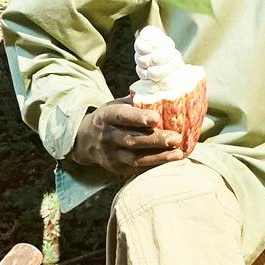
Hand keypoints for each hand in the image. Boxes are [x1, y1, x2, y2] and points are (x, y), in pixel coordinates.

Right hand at [70, 99, 199, 178]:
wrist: (86, 141)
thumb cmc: (111, 119)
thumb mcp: (116, 105)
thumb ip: (136, 102)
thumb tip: (162, 94)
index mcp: (107, 117)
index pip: (122, 117)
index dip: (138, 118)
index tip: (156, 118)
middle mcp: (107, 137)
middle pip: (132, 140)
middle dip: (155, 140)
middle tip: (176, 138)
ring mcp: (112, 155)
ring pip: (136, 159)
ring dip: (159, 157)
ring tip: (178, 154)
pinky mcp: (118, 169)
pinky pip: (138, 169)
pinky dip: (155, 166)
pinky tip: (171, 161)